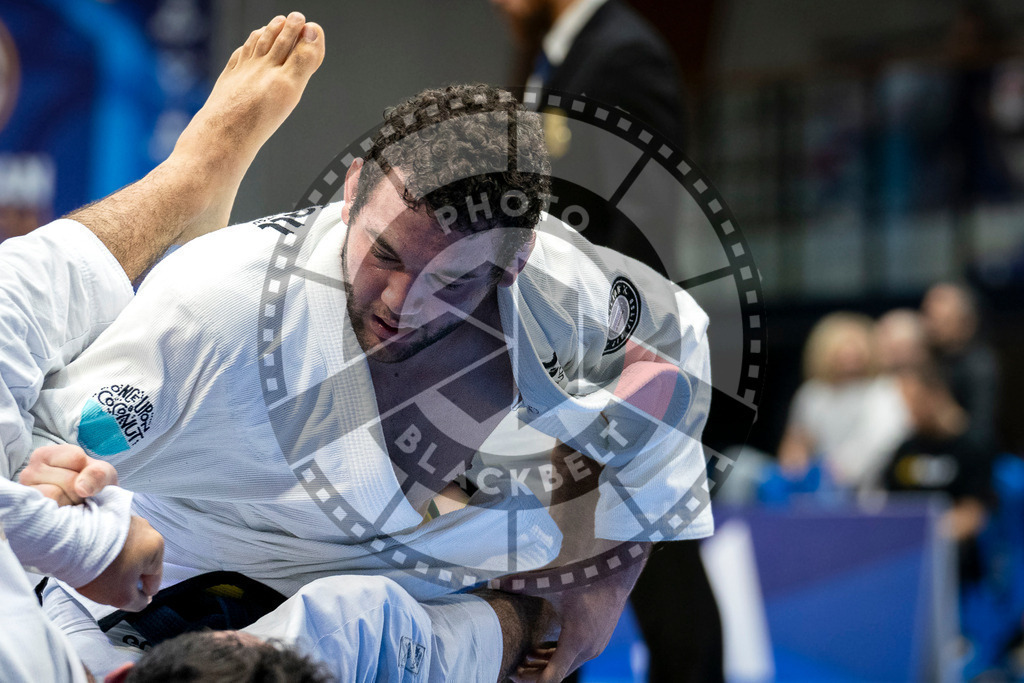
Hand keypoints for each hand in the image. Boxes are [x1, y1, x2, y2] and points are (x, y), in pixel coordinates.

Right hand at [18, 444, 117, 504]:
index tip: (84, 476)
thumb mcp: (103, 473)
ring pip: (55, 495)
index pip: (76, 458)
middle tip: (78, 494)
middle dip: (80, 490)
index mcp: (45, 455)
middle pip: (68, 480)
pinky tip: (63, 512)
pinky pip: (48, 512)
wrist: (90, 508)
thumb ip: (98, 474)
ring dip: (71, 503)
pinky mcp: (30, 513)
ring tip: (70, 502)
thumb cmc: (93, 485)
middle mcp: (29, 472)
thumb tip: (81, 489)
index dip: (88, 470)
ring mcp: (27, 494)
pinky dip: (63, 515)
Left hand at [75, 515, 163, 611]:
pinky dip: (107, 549)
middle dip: (128, 575)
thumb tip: (142, 600)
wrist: (71, 544)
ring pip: (127, 550)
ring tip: (99, 570)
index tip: (130, 597)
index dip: (142, 592)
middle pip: (141, 562)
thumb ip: (138, 603)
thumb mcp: (122, 597)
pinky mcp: (112, 517)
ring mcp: (128, 521)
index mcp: (156, 547)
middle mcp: (146, 529)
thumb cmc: (99, 568)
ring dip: (118, 561)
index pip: (154, 579)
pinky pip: (114, 539)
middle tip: (110, 585)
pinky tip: (94, 559)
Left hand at [509, 544, 648, 681]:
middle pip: (557, 673)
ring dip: (546, 664)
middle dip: (534, 673)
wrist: (617, 573)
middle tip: (514, 667)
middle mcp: (588, 650)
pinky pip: (576, 657)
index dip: (530, 680)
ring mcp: (596, 647)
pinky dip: (559, 656)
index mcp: (575, 642)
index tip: (513, 674)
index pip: (552, 678)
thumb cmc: (586, 578)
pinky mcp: (599, 641)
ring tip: (526, 657)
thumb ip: (522, 584)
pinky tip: (545, 647)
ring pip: (567, 665)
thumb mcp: (552, 582)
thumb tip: (494, 583)